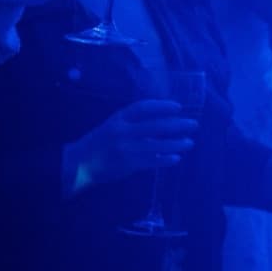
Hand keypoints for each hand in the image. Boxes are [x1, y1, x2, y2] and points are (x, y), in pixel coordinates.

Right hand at [65, 100, 197, 194]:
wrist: (77, 162)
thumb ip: (133, 123)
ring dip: (176, 143)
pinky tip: (176, 158)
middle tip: (194, 124)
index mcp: (118, 119)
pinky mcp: (126, 164)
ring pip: (156, 145)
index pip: (143, 108)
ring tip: (190, 142)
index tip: (178, 107)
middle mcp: (122, 131)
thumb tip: (165, 121)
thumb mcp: (113, 126)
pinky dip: (165, 160)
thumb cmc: (100, 142)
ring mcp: (124, 148)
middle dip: (177, 125)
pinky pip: (151, 161)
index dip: (162, 106)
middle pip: (155, 126)